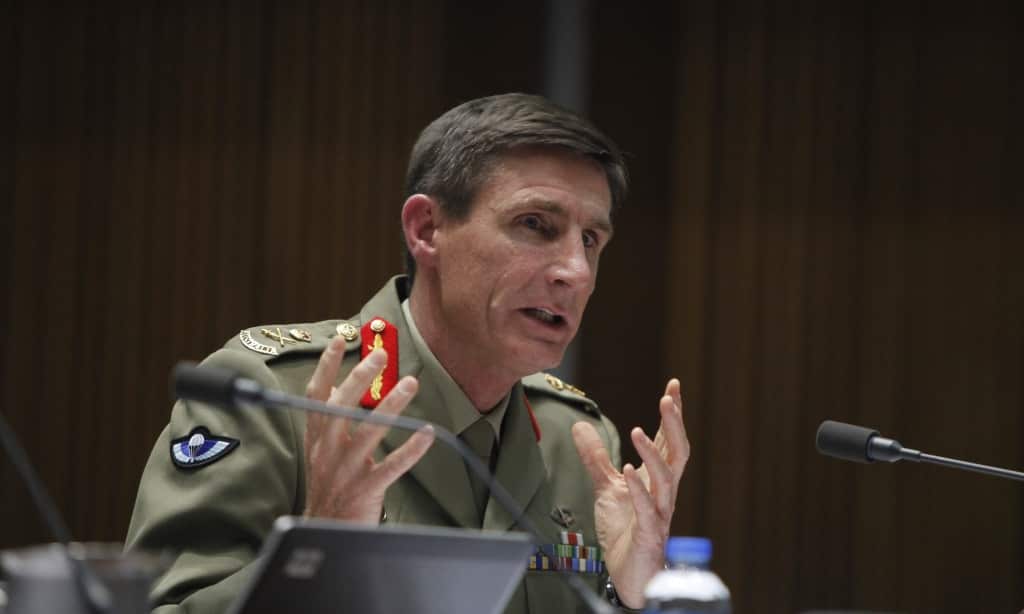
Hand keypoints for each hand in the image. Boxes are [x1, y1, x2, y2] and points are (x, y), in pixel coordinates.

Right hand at [302, 336, 433, 522]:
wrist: (324, 533)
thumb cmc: (329, 490)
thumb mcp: (322, 454)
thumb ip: (331, 426)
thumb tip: (341, 390)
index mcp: (316, 440)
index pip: (316, 396)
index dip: (326, 367)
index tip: (339, 339)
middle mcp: (327, 451)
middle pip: (341, 407)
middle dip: (360, 378)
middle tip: (380, 354)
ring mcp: (345, 471)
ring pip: (368, 432)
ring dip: (390, 405)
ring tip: (410, 383)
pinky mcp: (365, 490)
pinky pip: (391, 466)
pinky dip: (410, 449)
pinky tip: (427, 432)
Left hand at [571, 378, 688, 608]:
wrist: (629, 574)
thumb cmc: (625, 530)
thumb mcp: (606, 487)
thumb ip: (596, 458)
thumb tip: (580, 426)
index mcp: (657, 479)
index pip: (668, 441)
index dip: (672, 416)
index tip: (673, 387)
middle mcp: (664, 492)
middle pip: (677, 454)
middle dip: (674, 426)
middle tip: (668, 399)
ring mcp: (659, 513)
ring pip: (666, 480)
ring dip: (653, 454)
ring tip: (639, 431)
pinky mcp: (648, 533)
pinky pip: (647, 509)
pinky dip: (638, 489)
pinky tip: (628, 471)